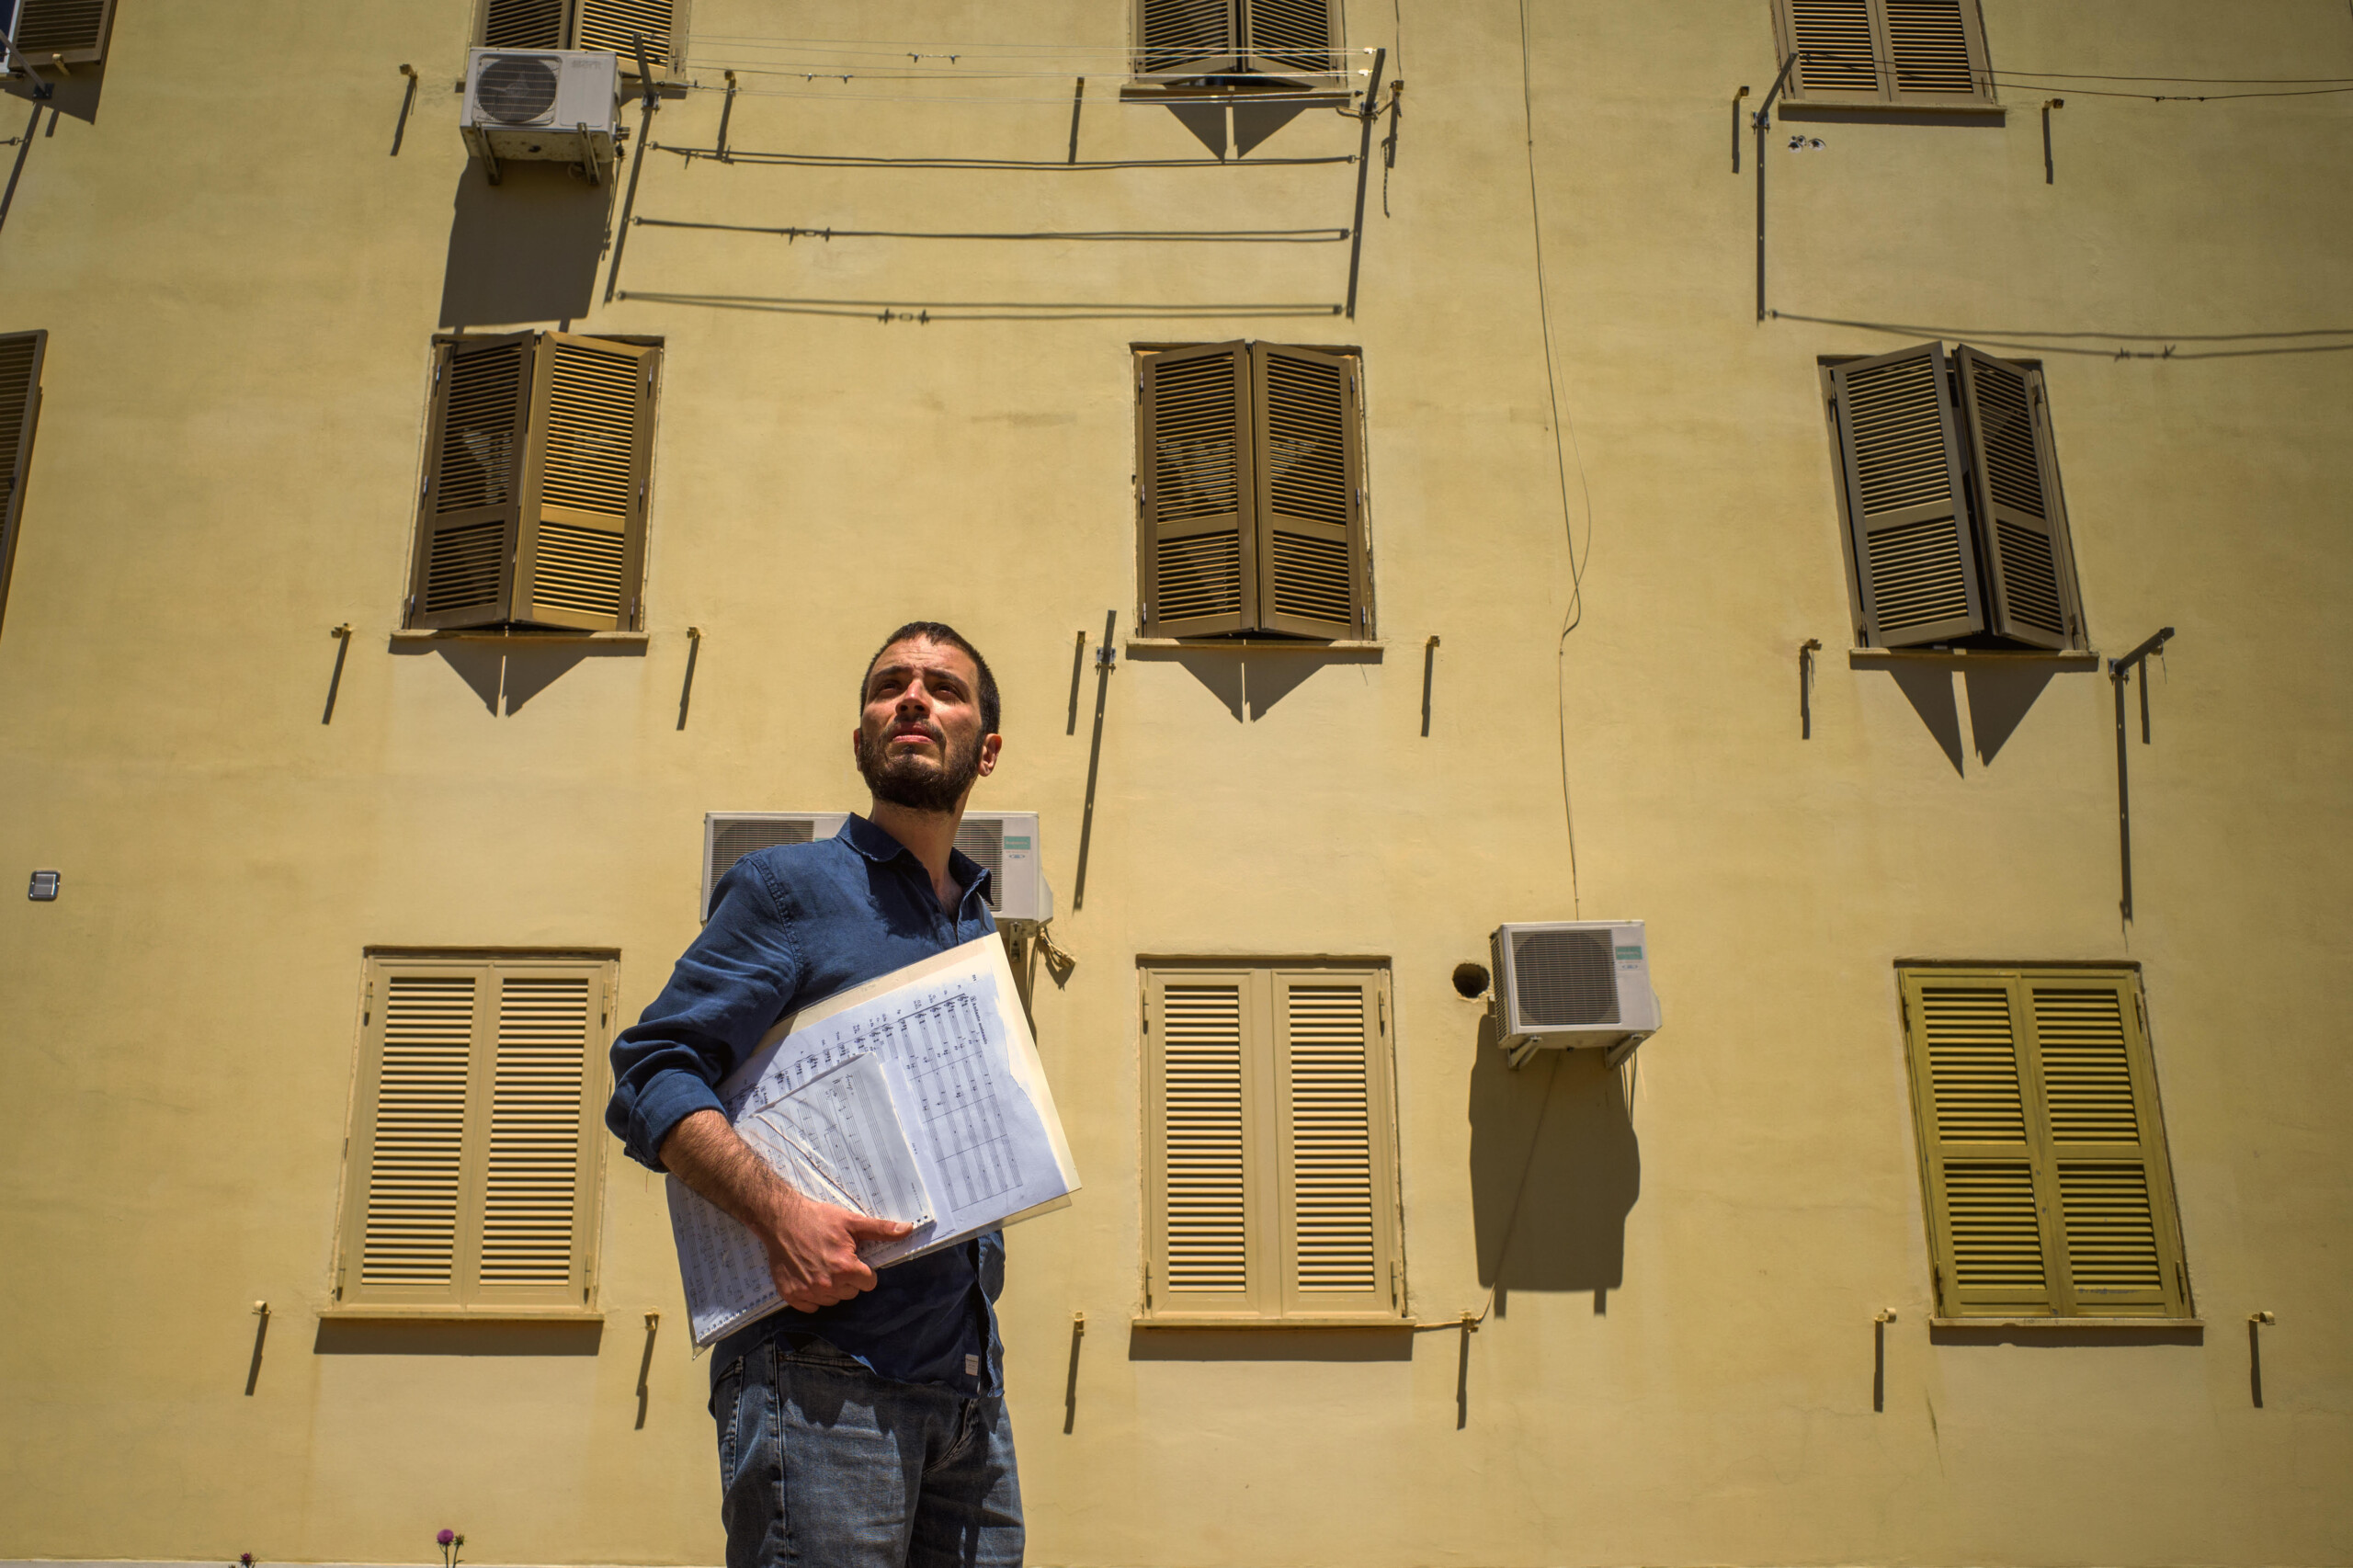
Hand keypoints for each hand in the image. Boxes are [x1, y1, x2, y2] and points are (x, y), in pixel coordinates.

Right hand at [757, 1189, 913, 1311]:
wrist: (782, 1220)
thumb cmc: (819, 1219)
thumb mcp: (852, 1222)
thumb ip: (882, 1229)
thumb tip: (909, 1229)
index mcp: (845, 1268)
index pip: (869, 1283)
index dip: (863, 1270)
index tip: (853, 1258)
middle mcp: (827, 1285)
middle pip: (851, 1293)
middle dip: (848, 1279)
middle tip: (835, 1259)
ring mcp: (808, 1292)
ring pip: (833, 1301)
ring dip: (831, 1288)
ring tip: (821, 1265)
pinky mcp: (791, 1296)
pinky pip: (811, 1308)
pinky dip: (812, 1296)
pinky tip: (809, 1277)